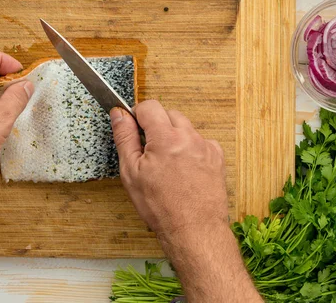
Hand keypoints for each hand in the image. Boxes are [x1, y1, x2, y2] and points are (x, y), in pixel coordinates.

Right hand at [110, 101, 227, 244]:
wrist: (193, 229)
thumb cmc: (161, 206)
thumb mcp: (131, 172)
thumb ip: (125, 137)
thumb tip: (119, 114)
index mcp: (165, 137)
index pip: (149, 106)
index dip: (137, 115)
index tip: (134, 127)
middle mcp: (189, 137)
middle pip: (168, 113)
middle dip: (156, 125)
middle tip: (148, 150)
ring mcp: (205, 146)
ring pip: (185, 127)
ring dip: (173, 136)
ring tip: (166, 163)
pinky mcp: (216, 157)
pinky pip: (199, 141)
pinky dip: (190, 148)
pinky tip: (183, 169)